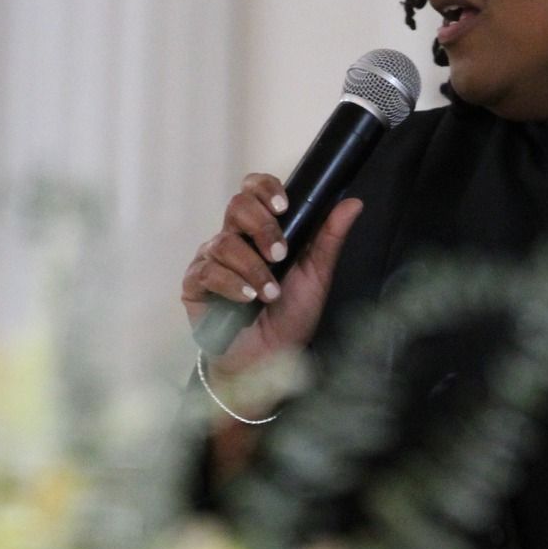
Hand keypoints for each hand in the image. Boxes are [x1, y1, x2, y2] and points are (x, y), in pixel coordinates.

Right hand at [181, 175, 363, 376]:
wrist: (271, 359)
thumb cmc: (290, 316)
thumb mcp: (317, 276)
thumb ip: (330, 238)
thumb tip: (353, 203)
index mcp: (260, 231)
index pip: (253, 190)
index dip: (264, 189)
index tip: (284, 206)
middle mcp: (233, 239)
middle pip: (237, 206)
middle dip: (263, 228)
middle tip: (280, 256)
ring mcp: (211, 259)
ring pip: (224, 242)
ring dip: (253, 268)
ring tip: (270, 294)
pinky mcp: (194, 284)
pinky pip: (207, 271)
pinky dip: (231, 284)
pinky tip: (247, 299)